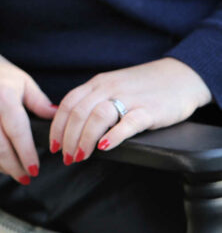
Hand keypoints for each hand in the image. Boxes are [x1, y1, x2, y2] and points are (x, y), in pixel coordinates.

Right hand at [0, 25, 57, 183]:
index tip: (35, 169)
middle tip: (25, 177)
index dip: (27, 156)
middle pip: (0, 150)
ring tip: (10, 171)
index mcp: (3, 99)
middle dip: (15, 168)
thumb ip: (39, 102)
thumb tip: (56, 118)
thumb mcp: (22, 82)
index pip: (18, 135)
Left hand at [50, 58, 212, 163]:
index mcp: (97, 83)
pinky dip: (114, 135)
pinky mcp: (150, 110)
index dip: (57, 126)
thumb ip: (91, 100)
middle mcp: (109, 88)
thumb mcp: (112, 86)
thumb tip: (66, 123)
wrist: (181, 76)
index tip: (52, 145)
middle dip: (68, 138)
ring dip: (84, 139)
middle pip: (78, 113)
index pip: (68, 104)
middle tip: (66, 157)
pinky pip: (128, 122)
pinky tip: (105, 147)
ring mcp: (129, 98)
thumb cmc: (142, 86)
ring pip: (98, 117)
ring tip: (80, 155)